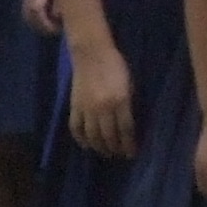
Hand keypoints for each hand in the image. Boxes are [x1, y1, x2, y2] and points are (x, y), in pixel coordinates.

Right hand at [68, 41, 136, 160]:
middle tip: (120, 154)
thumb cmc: (115, 66)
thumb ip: (128, 104)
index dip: (129, 145)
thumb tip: (129, 125)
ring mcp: (87, 108)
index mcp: (120, 101)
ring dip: (100, 148)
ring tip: (106, 152)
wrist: (92, 53)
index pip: (126, 130)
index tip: (132, 153)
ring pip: (93, 136)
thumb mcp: (129, 84)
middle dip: (116, 148)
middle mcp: (103, 108)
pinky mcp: (74, 106)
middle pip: (109, 136)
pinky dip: (81, 140)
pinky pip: (76, 128)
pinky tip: (87, 145)